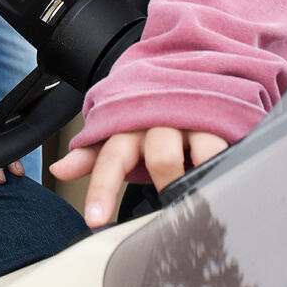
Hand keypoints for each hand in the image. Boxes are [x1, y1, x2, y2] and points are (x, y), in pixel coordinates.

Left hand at [49, 127, 227, 227]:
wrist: (186, 66)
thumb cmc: (149, 111)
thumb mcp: (120, 131)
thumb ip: (92, 154)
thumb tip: (59, 170)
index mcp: (129, 126)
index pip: (110, 158)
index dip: (102, 190)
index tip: (96, 220)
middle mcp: (161, 119)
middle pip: (162, 159)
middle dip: (167, 185)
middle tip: (173, 207)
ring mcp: (194, 118)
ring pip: (199, 154)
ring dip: (199, 178)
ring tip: (200, 194)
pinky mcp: (223, 120)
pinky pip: (227, 147)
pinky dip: (224, 165)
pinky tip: (222, 176)